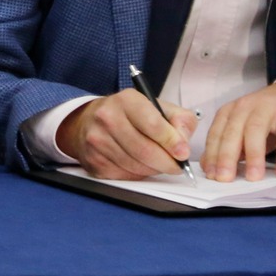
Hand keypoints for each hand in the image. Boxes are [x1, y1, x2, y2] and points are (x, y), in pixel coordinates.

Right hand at [55, 89, 197, 179]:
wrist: (92, 120)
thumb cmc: (131, 114)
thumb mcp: (159, 107)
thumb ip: (180, 121)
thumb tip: (183, 145)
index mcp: (126, 100)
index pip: (153, 124)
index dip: (171, 142)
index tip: (183, 153)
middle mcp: (107, 117)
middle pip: (144, 150)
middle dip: (166, 163)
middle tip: (177, 166)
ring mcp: (97, 139)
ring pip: (135, 166)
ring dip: (153, 169)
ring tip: (158, 163)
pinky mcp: (93, 159)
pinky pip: (123, 175)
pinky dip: (138, 174)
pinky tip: (140, 165)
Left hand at [200, 80, 275, 181]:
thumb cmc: (265, 119)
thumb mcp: (243, 130)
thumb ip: (227, 147)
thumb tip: (209, 167)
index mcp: (230, 111)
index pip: (216, 134)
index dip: (212, 155)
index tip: (211, 175)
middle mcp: (246, 107)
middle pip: (233, 132)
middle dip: (226, 157)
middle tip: (225, 178)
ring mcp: (268, 109)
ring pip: (256, 131)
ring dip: (254, 156)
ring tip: (253, 178)